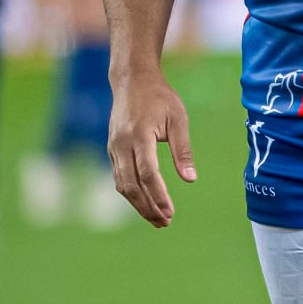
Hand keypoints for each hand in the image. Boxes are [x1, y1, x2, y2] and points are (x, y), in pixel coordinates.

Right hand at [108, 68, 196, 227]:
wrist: (131, 80)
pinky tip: (145, 202)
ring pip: (122, 185)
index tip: (170, 212)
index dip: (158, 195)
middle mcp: (122, 144)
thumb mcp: (178, 119)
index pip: (148, 173)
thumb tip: (191, 180)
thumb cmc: (159, 97)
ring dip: (138, 205)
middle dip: (148, 207)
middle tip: (165, 223)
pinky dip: (131, 193)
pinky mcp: (111, 149)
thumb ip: (183, 150)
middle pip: (132, 185)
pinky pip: (119, 177)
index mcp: (139, 135)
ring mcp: (113, 147)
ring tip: (158, 219)